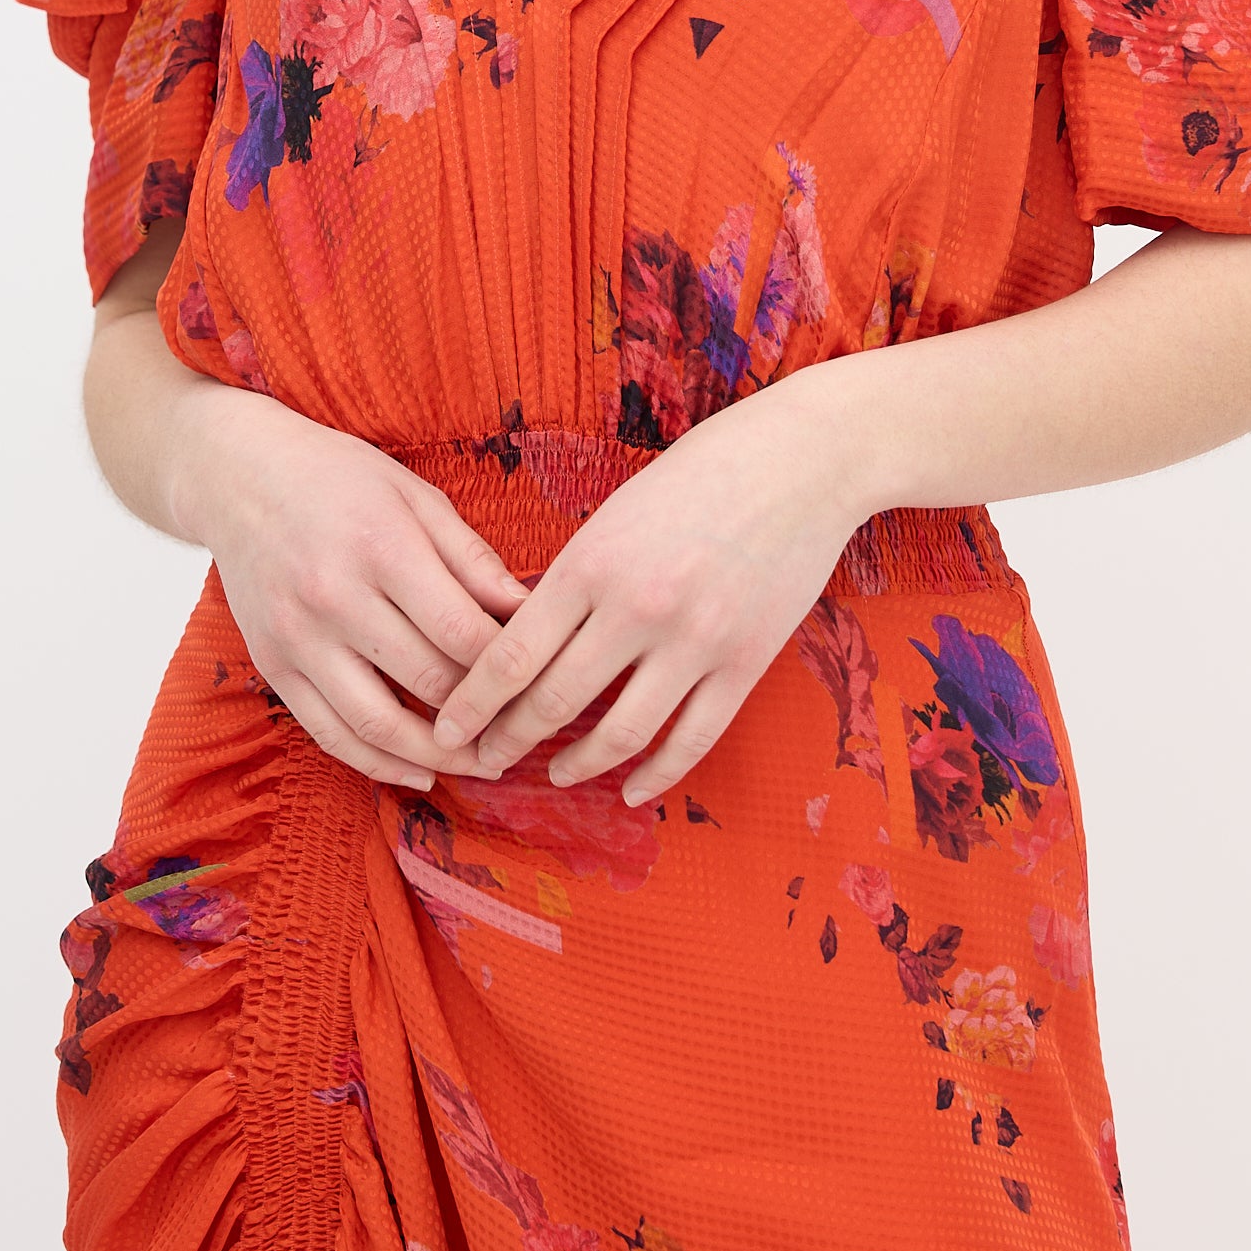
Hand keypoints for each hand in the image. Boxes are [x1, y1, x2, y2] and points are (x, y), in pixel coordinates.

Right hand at [168, 382, 531, 789]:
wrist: (239, 479)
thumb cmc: (338, 478)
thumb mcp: (415, 496)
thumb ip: (472, 558)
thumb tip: (530, 611)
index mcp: (382, 547)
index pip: (463, 631)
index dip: (510, 666)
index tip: (540, 678)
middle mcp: (336, 597)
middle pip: (429, 680)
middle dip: (485, 715)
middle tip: (524, 728)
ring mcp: (298, 638)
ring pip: (378, 724)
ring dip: (438, 756)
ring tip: (481, 764)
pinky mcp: (273, 666)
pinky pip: (329, 734)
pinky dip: (378, 763)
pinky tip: (420, 771)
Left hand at [426, 379, 866, 806]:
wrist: (803, 460)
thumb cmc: (701, 473)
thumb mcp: (617, 511)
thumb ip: (576, 576)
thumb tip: (526, 642)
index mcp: (591, 562)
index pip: (510, 655)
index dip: (471, 706)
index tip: (447, 732)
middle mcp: (636, 607)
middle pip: (552, 702)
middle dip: (506, 742)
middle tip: (481, 763)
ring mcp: (694, 641)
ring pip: (619, 733)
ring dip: (576, 765)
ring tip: (554, 775)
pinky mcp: (744, 663)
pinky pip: (691, 740)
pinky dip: (655, 775)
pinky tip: (631, 789)